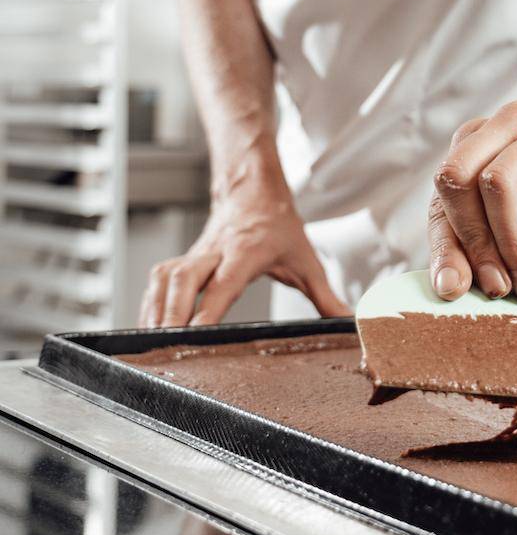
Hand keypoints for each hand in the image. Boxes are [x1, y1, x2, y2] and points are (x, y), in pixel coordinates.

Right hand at [139, 173, 347, 327]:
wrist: (254, 189)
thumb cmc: (279, 225)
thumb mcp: (307, 261)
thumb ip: (326, 296)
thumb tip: (349, 322)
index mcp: (246, 253)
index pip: (223, 284)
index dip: (207, 309)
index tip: (195, 334)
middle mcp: (215, 251)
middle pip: (183, 279)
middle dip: (172, 313)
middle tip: (165, 344)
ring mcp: (196, 253)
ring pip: (165, 277)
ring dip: (155, 309)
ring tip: (151, 342)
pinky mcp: (183, 258)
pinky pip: (158, 279)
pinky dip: (150, 303)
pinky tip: (149, 326)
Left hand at [428, 101, 516, 299]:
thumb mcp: (509, 255)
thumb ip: (473, 260)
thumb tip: (446, 286)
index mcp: (484, 139)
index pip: (444, 185)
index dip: (448, 241)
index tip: (460, 288)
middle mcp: (514, 123)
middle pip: (459, 174)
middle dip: (473, 240)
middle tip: (495, 287)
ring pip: (500, 182)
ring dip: (509, 248)